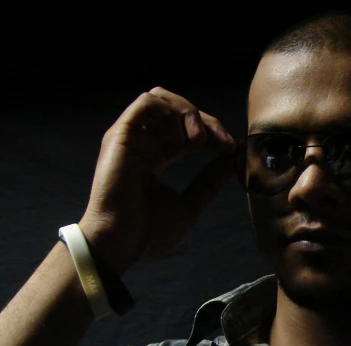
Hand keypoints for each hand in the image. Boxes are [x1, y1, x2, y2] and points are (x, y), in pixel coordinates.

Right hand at [78, 87, 235, 274]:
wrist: (119, 244)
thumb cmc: (148, 233)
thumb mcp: (190, 206)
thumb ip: (208, 182)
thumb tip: (231, 160)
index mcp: (156, 157)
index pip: (188, 130)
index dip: (213, 134)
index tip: (231, 150)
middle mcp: (143, 142)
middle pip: (178, 110)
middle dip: (208, 122)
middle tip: (224, 144)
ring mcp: (130, 137)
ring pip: (162, 97)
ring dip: (189, 113)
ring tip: (201, 140)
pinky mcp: (121, 134)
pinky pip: (147, 102)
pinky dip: (171, 112)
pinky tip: (184, 139)